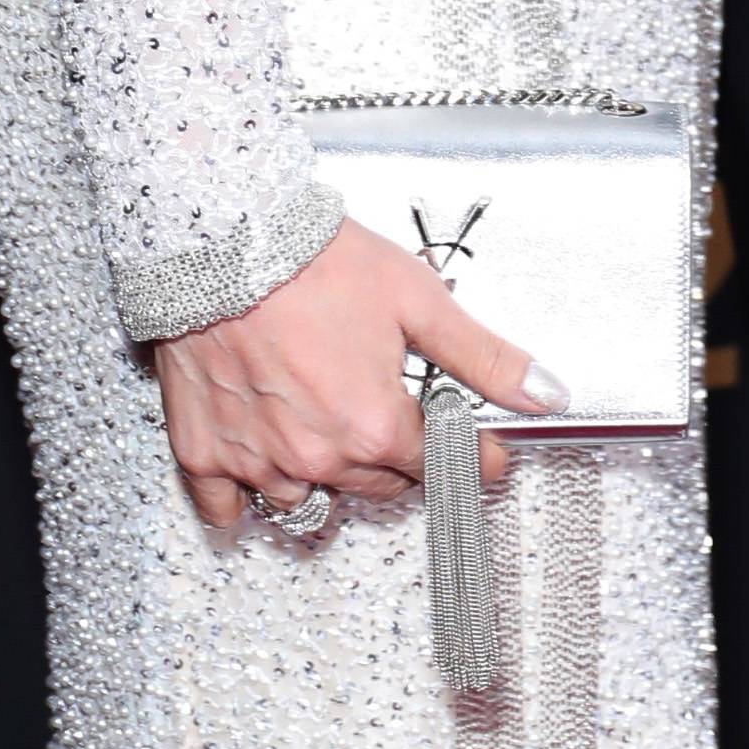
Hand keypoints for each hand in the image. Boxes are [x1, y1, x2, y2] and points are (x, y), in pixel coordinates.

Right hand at [151, 216, 559, 530]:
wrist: (222, 237)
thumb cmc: (313, 261)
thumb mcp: (417, 299)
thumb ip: (484, 357)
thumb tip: (545, 394)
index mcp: (373, 426)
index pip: (440, 469)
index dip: (469, 458)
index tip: (480, 455)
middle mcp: (316, 456)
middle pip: (378, 486)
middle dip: (402, 460)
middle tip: (404, 423)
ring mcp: (256, 461)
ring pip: (308, 500)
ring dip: (327, 476)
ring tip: (335, 432)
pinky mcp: (202, 452)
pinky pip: (228, 510)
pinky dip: (247, 499)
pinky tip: (264, 471)